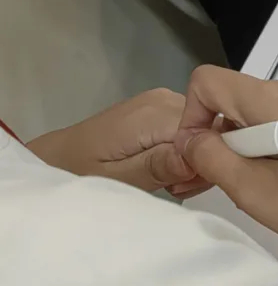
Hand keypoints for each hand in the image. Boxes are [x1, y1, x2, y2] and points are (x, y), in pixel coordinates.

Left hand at [27, 89, 196, 191]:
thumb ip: (157, 166)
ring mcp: (166, 100)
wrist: (55, 157)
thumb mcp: (117, 179)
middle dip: (202, 163)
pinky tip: (167, 170)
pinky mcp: (163, 108)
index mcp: (158, 113)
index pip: (213, 133)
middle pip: (212, 131)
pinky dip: (186, 153)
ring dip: (195, 161)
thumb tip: (197, 157)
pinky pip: (192, 130)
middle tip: (175, 187)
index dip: (208, 161)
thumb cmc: (80, 171)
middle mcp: (168, 98)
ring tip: (168, 182)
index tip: (184, 185)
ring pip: (205, 132)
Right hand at [175, 66, 277, 266]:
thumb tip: (189, 139)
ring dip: (255, 146)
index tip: (201, 159)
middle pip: (243, 99)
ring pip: (272, 113)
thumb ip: (214, 159)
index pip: (211, 82)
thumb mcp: (258, 192)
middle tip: (224, 186)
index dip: (191, 118)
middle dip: (224, 138)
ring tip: (268, 191)